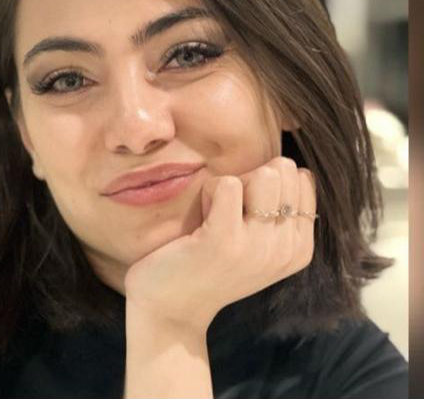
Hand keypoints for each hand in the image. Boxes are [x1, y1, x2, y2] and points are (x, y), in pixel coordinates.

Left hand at [123, 156, 316, 333]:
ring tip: (214, 216)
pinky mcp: (224, 240)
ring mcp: (258, 247)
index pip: (301, 178)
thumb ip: (279, 211)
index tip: (245, 215)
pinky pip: (228, 183)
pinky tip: (200, 221)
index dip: (267, 184)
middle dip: (250, 180)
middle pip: (282, 171)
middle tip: (227, 214)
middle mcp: (286, 250)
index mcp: (300, 249)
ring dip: (231, 186)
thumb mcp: (259, 244)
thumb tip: (286, 164)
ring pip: (264, 174)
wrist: (171, 308)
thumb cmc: (210, 265)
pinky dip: (209, 192)